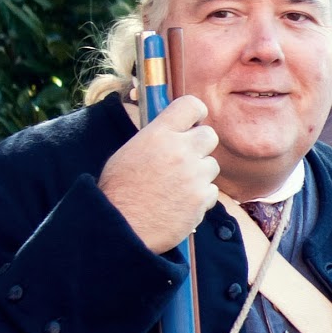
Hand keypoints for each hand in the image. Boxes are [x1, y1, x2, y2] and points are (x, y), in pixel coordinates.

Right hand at [98, 95, 219, 252]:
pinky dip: (200, 197)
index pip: (191, 105)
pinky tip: (180, 204)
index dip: (196, 113)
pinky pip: (211, 191)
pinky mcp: (202, 197)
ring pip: (212, 165)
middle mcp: (180, 150)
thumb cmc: (119, 190)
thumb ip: (156, 139)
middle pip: (210, 135)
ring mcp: (194, 174)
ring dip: (199, 174)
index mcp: (159, 134)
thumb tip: (173, 131)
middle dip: (200, 146)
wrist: (121, 226)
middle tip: (186, 158)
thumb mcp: (130, 152)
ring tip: (176, 187)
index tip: (194, 121)